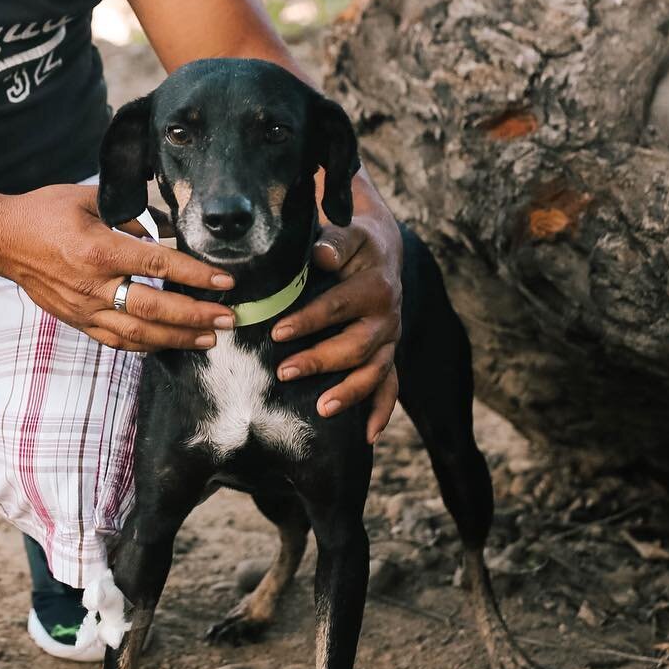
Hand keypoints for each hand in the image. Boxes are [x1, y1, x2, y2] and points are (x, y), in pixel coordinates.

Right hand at [0, 183, 236, 352]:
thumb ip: (129, 213)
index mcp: (99, 249)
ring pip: (139, 333)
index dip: (195, 275)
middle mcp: (93, 285)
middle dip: (196, 316)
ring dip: (178, 338)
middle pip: (154, 308)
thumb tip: (163, 231)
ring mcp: (84, 308)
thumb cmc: (44, 212)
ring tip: (210, 338)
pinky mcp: (76, 320)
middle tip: (228, 318)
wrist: (1, 240)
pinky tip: (170, 343)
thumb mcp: (88, 198)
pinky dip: (147, 345)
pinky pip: (117, 341)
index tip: (225, 281)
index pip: (158, 266)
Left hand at [270, 181, 402, 443]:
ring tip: (321, 408)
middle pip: (356, 346)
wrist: (381, 248)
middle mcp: (388, 316)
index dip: (309, 320)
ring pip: (374, 371)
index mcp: (375, 285)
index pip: (338, 306)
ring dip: (350, 392)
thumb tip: (321, 253)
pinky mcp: (389, 353)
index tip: (278, 333)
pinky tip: (368, 435)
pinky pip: (390, 386)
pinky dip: (382, 411)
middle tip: (284, 372)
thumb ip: (334, 241)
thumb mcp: (346, 232)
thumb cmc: (352, 241)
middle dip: (320, 360)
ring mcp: (390, 338)